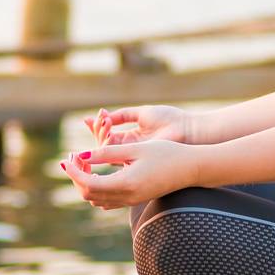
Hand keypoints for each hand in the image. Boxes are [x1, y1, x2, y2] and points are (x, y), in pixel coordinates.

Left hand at [59, 138, 198, 209]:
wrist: (191, 168)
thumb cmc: (167, 153)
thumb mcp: (135, 148)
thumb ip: (107, 152)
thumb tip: (81, 155)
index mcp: (126, 184)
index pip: (88, 183)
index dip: (74, 171)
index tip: (67, 156)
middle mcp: (126, 197)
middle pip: (88, 194)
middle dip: (77, 176)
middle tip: (74, 156)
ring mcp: (131, 201)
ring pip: (96, 199)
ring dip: (85, 182)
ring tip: (85, 161)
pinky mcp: (134, 199)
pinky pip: (107, 200)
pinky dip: (96, 187)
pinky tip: (98, 171)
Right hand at [81, 104, 200, 147]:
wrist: (186, 129)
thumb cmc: (168, 119)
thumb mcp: (141, 114)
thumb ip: (122, 115)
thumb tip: (103, 114)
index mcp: (131, 138)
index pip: (106, 136)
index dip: (97, 127)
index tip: (89, 118)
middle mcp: (128, 150)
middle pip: (103, 144)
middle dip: (98, 129)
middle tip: (102, 118)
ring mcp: (131, 156)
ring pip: (105, 150)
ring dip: (101, 134)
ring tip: (105, 121)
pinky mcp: (134, 160)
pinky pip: (113, 154)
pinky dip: (107, 141)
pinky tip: (108, 130)